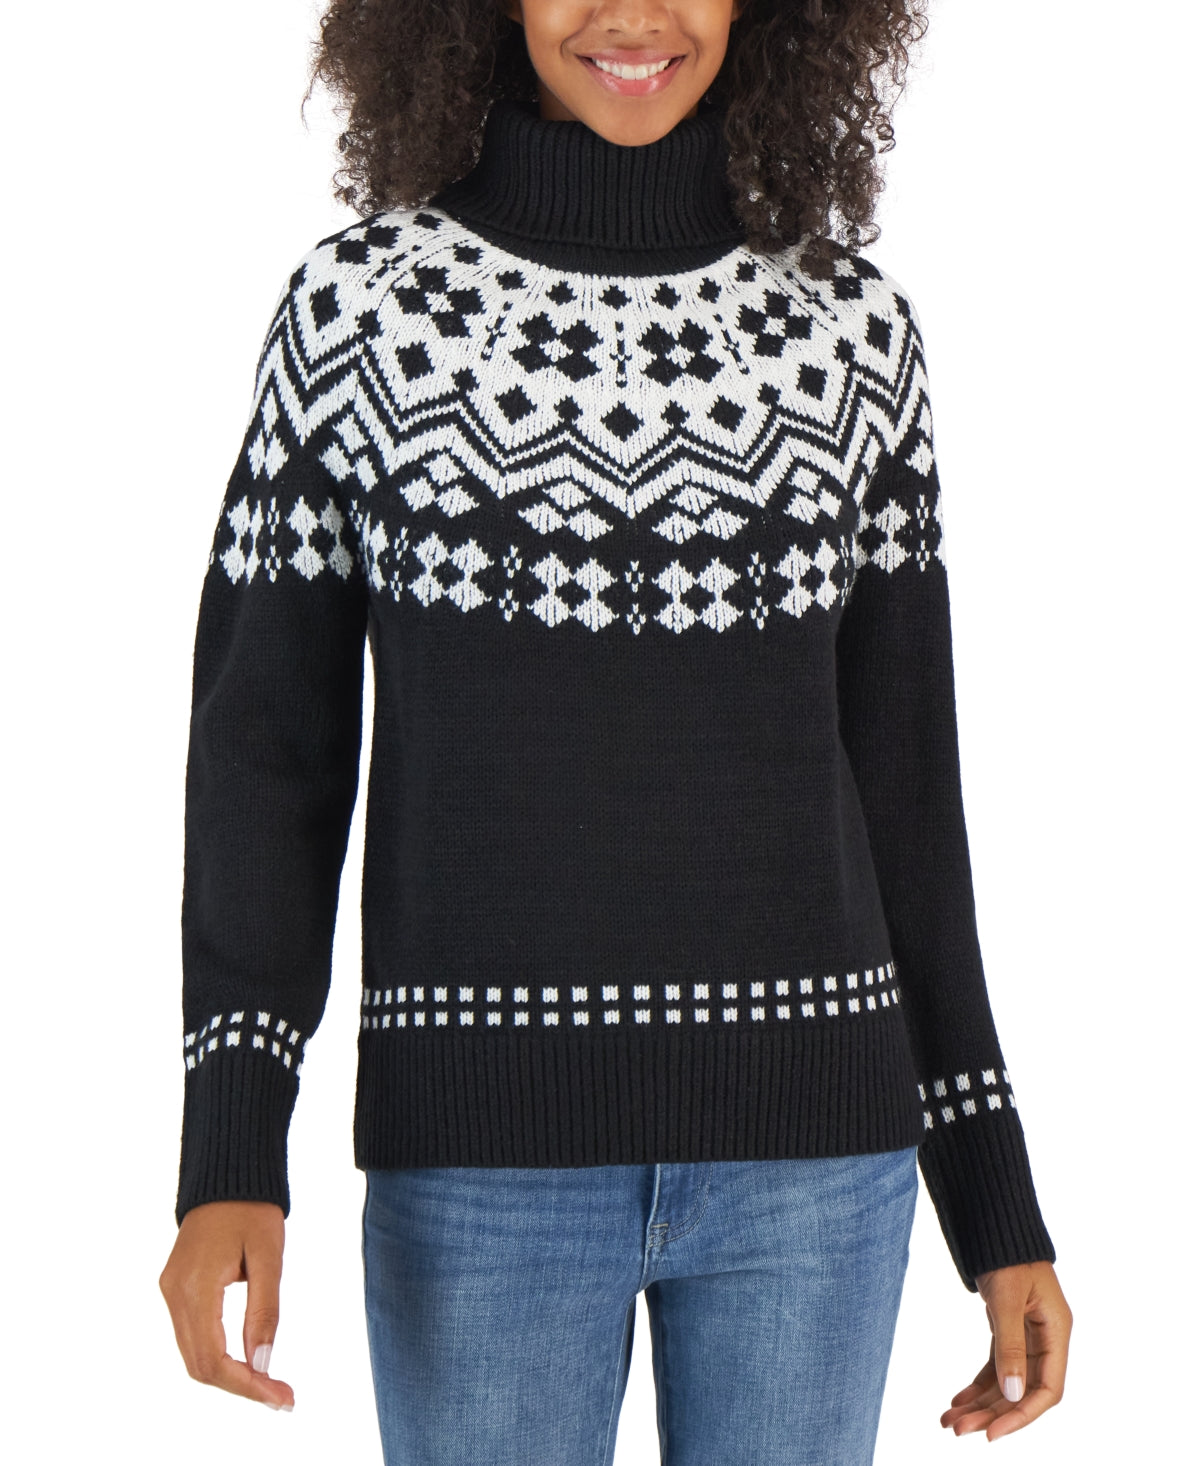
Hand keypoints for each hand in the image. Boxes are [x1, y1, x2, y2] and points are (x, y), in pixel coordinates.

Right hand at [159, 1199, 294, 1411]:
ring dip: (230, 1375)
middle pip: (200, 1364)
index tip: (282, 1398)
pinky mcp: (177, 1288)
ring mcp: (171, 1291)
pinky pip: (193, 1336)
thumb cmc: (252, 1208)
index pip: (213, 1359)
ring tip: (271, 1385)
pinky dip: (219, 1356)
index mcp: (195, 1287)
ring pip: (194, 1354)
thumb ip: (264, 1311)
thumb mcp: (268, 1256)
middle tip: (283, 1398)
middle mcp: (175, 1294)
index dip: (247, 1385)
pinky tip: (248, 1361)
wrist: (227, 1172)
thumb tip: (262, 1364)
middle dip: (241, 1386)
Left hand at [941, 1260, 1070, 1440]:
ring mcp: (1027, 1335)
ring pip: (1005, 1381)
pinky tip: (957, 1400)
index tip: (992, 1433)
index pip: (1047, 1390)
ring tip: (948, 1421)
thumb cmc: (1007, 1255)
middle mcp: (1045, 1339)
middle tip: (956, 1430)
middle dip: (991, 1413)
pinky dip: (977, 1384)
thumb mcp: (1008, 1299)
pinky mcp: (1008, 1328)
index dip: (1022, 1416)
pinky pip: (994, 1366)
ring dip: (980, 1403)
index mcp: (1056, 1332)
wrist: (993, 1222)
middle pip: (1022, 1391)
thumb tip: (1013, 1395)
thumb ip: (1010, 1346)